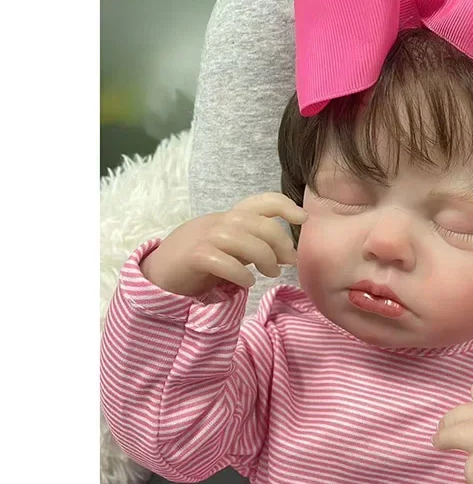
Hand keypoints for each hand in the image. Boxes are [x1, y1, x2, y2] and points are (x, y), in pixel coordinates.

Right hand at [140, 193, 307, 296]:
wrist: (159, 273)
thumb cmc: (200, 262)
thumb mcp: (231, 249)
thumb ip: (255, 246)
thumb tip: (286, 254)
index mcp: (230, 218)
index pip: (261, 201)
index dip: (285, 205)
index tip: (303, 218)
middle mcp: (218, 222)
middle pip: (257, 222)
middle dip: (280, 241)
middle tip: (287, 262)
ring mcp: (204, 237)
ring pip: (242, 238)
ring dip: (263, 257)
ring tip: (270, 274)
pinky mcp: (193, 256)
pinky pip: (221, 260)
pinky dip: (240, 272)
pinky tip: (247, 282)